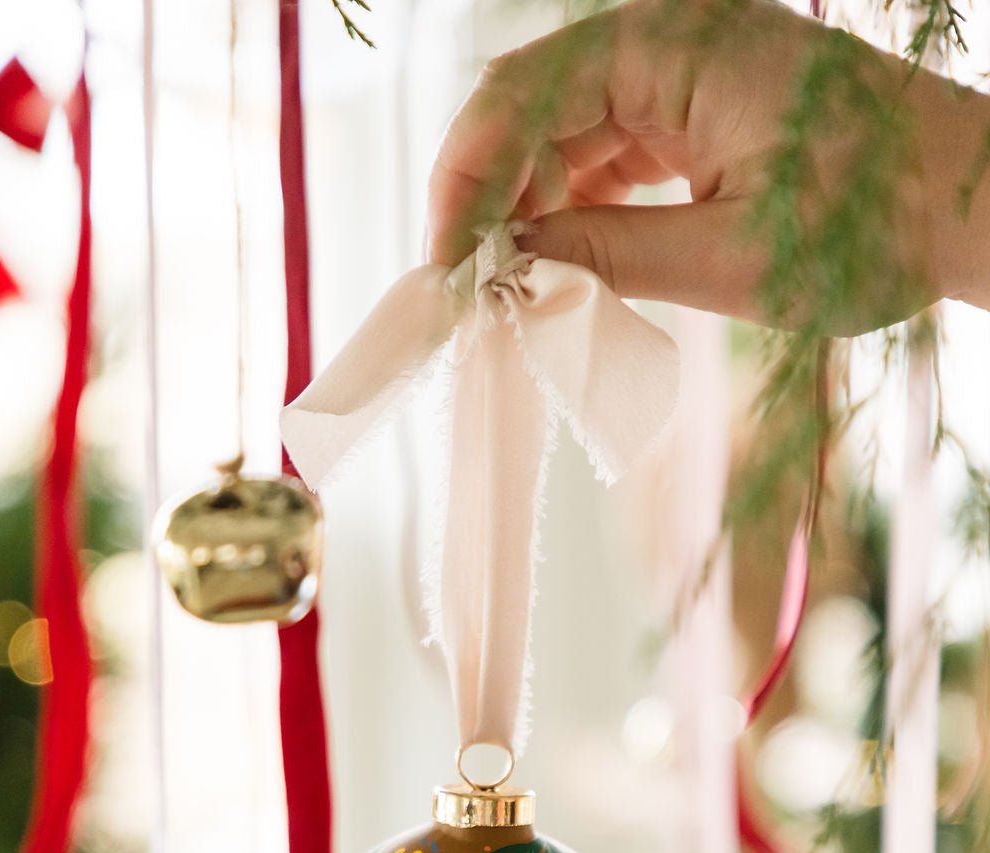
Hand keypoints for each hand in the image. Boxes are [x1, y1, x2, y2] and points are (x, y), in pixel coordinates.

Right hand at [426, 0, 989, 332]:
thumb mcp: (728, 258)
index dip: (466, 179)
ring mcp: (685, 71)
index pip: (525, 94)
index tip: (443, 263)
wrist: (966, 205)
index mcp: (674, 45)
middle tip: (463, 283)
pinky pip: (610, 148)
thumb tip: (514, 269)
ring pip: (566, 129)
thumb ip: (609, 255)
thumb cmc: (871, 225)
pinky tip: (564, 261)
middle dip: (487, 193)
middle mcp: (670, 37)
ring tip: (509, 286)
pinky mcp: (699, 108)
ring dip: (530, 205)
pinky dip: (579, 204)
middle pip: (533, 103)